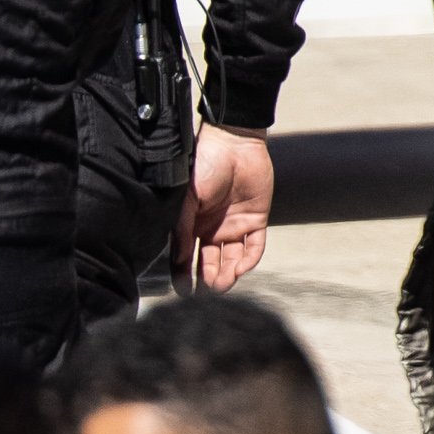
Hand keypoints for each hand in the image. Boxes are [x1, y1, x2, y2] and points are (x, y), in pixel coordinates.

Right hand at [186, 128, 276, 292]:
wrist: (233, 141)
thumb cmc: (203, 164)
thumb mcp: (186, 198)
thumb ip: (181, 229)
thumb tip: (177, 259)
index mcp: (190, 224)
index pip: (184, 257)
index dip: (183, 275)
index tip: (183, 292)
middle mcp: (211, 229)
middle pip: (208, 262)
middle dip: (208, 279)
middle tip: (207, 291)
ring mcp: (234, 226)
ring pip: (231, 259)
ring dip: (227, 274)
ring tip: (223, 284)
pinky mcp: (256, 220)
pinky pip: (255, 246)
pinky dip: (249, 259)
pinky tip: (241, 267)